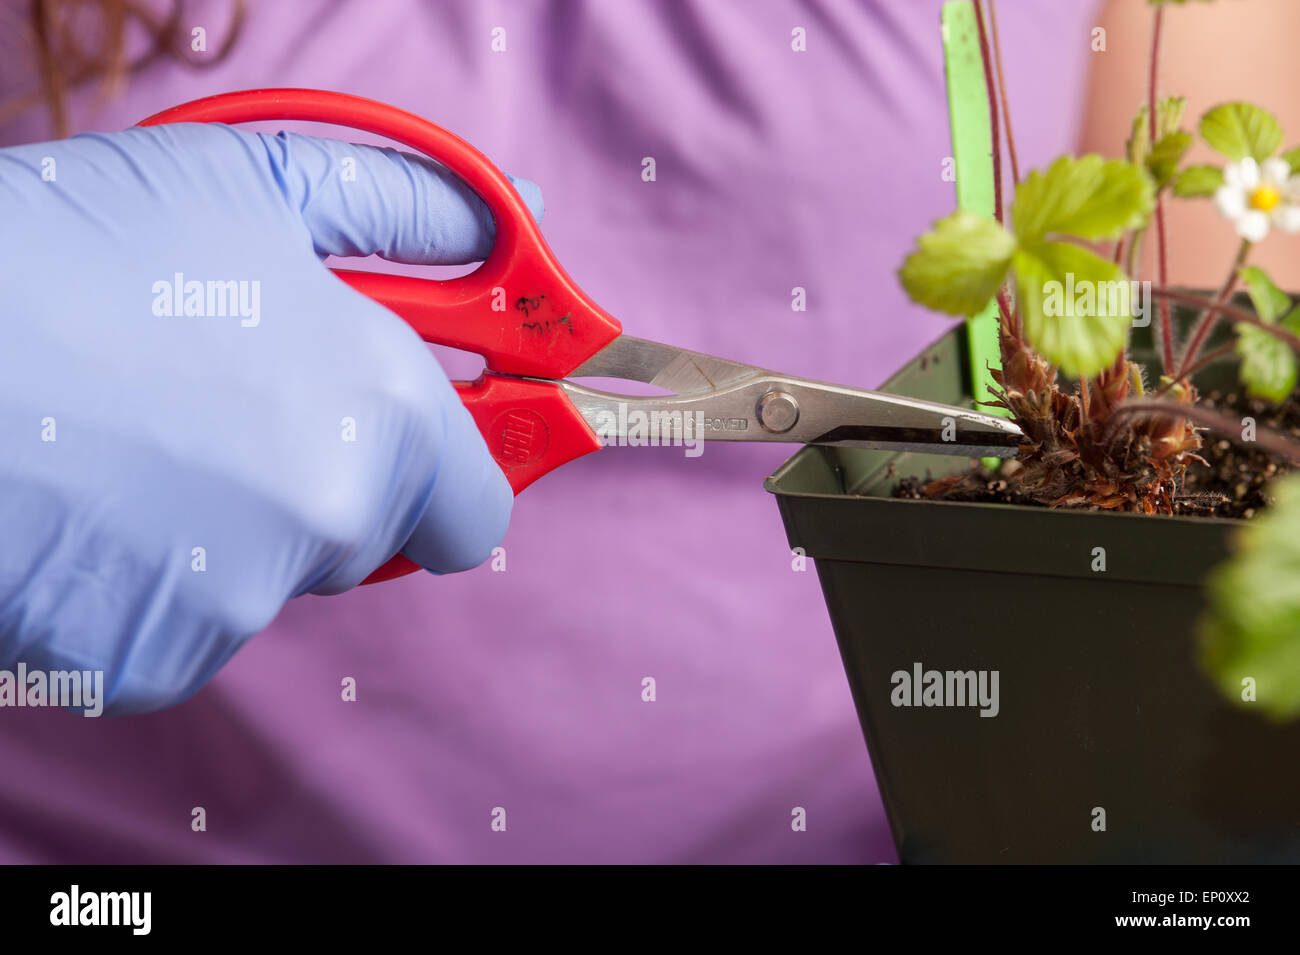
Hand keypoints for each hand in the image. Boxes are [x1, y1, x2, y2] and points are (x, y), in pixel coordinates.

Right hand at [0, 123, 541, 711]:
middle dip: (311, 487)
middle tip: (213, 415)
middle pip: (359, 539)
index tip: (408, 459)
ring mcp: (231, 601)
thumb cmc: (70, 248)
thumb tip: (501, 225)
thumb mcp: (246, 184)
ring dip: (214, 533)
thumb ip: (397, 210)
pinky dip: (138, 588)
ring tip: (119, 449)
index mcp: (381, 414)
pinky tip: (81, 511)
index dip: (440, 480)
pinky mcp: (139, 660)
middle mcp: (326, 519)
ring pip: (259, 583)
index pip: (472, 508)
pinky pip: (173, 631)